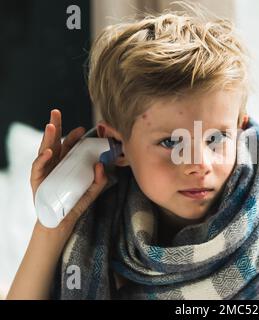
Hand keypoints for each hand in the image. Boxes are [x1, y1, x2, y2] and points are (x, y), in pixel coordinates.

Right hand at [31, 109, 107, 230]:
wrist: (61, 222)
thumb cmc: (75, 204)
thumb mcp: (92, 191)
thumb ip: (99, 179)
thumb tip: (101, 164)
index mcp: (67, 163)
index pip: (70, 145)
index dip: (74, 136)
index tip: (83, 128)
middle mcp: (55, 164)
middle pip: (54, 141)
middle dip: (55, 125)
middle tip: (56, 112)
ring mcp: (45, 170)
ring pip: (44, 150)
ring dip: (48, 137)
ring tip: (51, 126)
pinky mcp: (37, 180)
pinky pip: (38, 167)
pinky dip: (42, 158)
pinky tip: (49, 151)